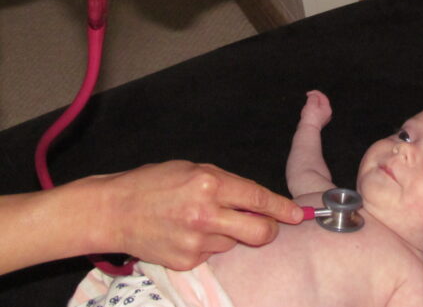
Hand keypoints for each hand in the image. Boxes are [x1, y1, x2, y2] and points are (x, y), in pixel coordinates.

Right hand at [93, 161, 302, 270]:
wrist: (114, 210)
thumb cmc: (154, 183)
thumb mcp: (194, 169)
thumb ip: (226, 184)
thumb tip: (256, 199)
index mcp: (209, 183)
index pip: (258, 197)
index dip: (282, 208)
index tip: (298, 215)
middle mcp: (206, 214)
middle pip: (260, 231)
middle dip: (269, 229)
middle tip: (263, 224)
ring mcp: (196, 241)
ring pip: (235, 242)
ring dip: (231, 234)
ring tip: (203, 221)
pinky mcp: (187, 261)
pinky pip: (213, 255)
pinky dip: (208, 245)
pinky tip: (188, 233)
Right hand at [300, 90, 331, 128]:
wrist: (308, 129)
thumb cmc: (310, 117)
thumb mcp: (312, 103)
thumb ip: (313, 97)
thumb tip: (313, 96)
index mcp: (327, 108)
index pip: (323, 97)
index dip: (315, 93)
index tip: (308, 93)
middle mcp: (327, 114)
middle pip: (322, 102)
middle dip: (315, 98)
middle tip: (308, 97)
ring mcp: (323, 119)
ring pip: (318, 108)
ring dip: (313, 104)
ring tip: (307, 104)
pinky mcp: (318, 122)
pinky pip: (316, 113)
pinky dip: (312, 110)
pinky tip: (307, 111)